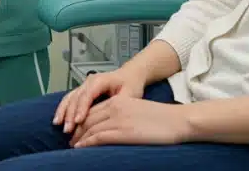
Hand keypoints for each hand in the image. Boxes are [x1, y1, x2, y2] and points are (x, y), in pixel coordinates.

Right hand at [53, 66, 146, 133]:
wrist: (130, 75)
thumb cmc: (131, 84)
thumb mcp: (130, 94)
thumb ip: (120, 105)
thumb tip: (110, 118)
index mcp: (101, 80)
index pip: (88, 94)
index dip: (82, 108)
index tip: (78, 121)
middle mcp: (89, 81)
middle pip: (76, 97)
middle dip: (70, 113)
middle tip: (68, 129)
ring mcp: (84, 85)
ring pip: (69, 97)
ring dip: (63, 111)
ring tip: (58, 124)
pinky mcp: (82, 91)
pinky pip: (69, 99)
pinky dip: (63, 109)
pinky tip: (58, 120)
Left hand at [69, 93, 192, 147]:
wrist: (178, 121)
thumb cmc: (162, 119)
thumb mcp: (137, 110)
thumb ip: (123, 115)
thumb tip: (113, 127)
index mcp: (119, 100)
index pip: (93, 110)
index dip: (82, 121)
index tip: (76, 129)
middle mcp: (115, 107)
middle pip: (88, 118)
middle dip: (77, 130)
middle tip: (70, 139)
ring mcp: (118, 119)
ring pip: (90, 128)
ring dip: (79, 138)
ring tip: (73, 146)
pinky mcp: (122, 131)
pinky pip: (98, 137)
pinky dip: (86, 143)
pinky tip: (81, 148)